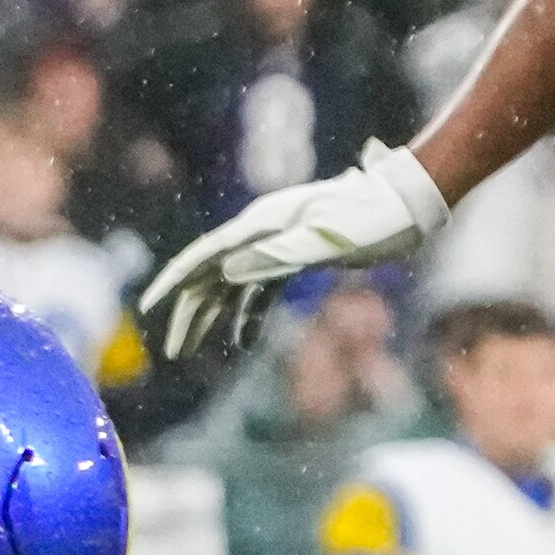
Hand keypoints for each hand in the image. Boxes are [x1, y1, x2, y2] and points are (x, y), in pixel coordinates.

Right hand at [137, 141, 450, 362]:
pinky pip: (260, 289)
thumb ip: (277, 256)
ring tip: (192, 351)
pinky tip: (242, 341)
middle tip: (174, 351)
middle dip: (189, 313)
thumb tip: (226, 272)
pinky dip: (247, 314)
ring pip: (231, 284)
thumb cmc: (371, 219)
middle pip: (211, 274)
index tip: (149, 307)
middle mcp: (262, 232)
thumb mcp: (326, 240)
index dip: (174, 282)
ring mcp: (278, 243)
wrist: (406, 203)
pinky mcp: (296, 256)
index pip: (205, 256)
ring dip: (212, 317)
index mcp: (262, 225)